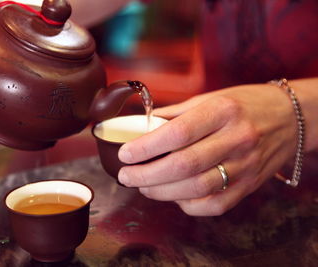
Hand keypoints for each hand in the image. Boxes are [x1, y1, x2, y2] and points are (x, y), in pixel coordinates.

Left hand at [117, 83, 296, 215]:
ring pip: (195, 189)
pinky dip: (186, 204)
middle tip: (126, 176)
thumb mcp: (211, 98)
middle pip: (183, 165)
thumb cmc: (244, 105)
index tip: (125, 154)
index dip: (145, 147)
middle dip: (146, 175)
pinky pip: (213, 205)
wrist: (289, 118)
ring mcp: (246, 166)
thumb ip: (176, 114)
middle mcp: (237, 139)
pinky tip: (173, 195)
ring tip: (143, 186)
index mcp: (223, 111)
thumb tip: (141, 128)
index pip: (177, 133)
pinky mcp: (249, 186)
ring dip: (161, 192)